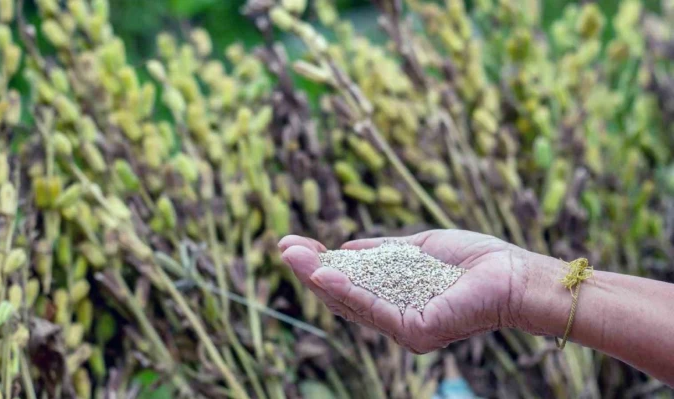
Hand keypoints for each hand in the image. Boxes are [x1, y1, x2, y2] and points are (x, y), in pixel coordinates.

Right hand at [278, 229, 532, 353]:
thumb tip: (345, 247)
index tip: (296, 244)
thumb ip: (381, 253)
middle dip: (311, 271)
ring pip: (353, 303)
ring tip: (293, 256)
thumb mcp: (415, 250)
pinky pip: (376, 309)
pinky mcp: (418, 331)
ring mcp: (405, 328)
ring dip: (320, 278)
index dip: (321, 265)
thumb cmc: (472, 260)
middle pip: (343, 296)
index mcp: (394, 300)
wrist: (512, 273)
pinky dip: (349, 290)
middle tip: (284, 247)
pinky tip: (325, 273)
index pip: (349, 286)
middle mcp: (396, 319)